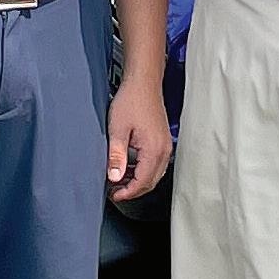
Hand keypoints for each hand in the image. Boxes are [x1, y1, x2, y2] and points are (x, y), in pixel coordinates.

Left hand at [107, 73, 173, 200]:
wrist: (143, 83)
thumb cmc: (132, 100)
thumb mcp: (117, 129)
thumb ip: (116, 156)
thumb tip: (114, 177)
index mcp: (154, 149)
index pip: (143, 182)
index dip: (127, 193)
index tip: (114, 195)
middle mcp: (163, 150)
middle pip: (150, 182)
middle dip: (132, 190)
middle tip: (115, 191)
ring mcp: (165, 145)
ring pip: (153, 174)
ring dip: (137, 181)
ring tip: (119, 179)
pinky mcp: (162, 141)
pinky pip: (155, 164)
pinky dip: (142, 170)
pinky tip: (128, 167)